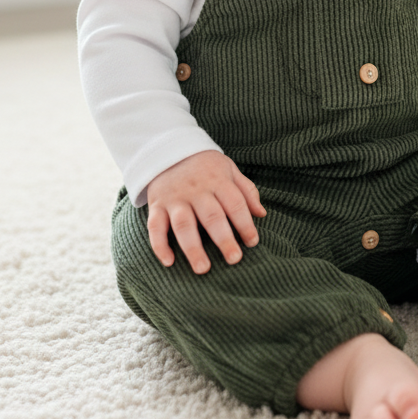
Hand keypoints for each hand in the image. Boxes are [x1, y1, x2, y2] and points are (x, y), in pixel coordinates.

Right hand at [146, 150, 265, 272]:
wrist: (167, 149)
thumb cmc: (205, 166)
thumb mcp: (229, 169)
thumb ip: (246, 191)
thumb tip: (262, 214)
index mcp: (217, 180)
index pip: (235, 203)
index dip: (245, 223)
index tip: (252, 242)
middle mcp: (196, 190)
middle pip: (211, 216)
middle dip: (224, 239)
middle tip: (234, 259)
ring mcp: (175, 198)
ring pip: (183, 224)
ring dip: (193, 248)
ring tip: (203, 268)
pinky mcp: (156, 205)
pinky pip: (155, 226)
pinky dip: (159, 245)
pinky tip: (169, 262)